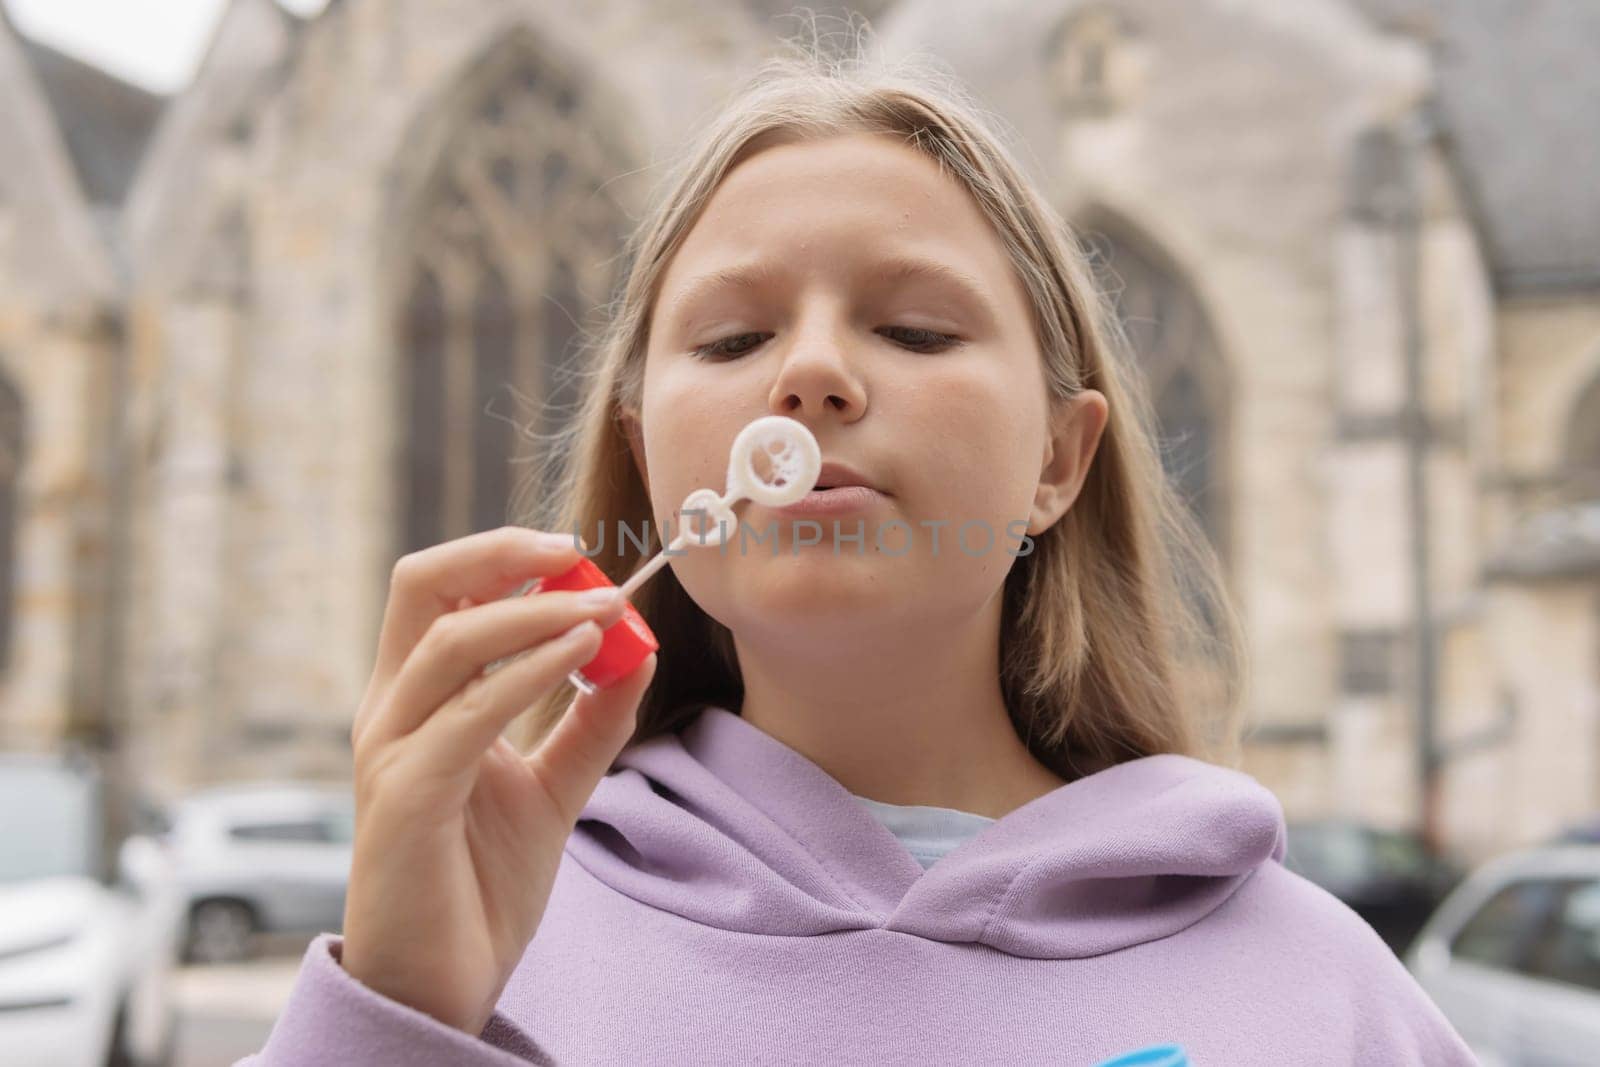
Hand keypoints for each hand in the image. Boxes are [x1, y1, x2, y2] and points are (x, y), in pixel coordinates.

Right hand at [339, 527, 655, 1033]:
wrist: (444, 981)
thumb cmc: (480, 881)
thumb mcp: (553, 784)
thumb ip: (590, 719)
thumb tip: (639, 650)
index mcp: (415, 698)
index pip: (438, 589)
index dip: (501, 555)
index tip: (578, 557)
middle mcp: (391, 710)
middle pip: (422, 586)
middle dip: (501, 553)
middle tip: (579, 553)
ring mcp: (391, 751)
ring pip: (451, 641)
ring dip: (536, 612)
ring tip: (607, 607)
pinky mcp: (406, 797)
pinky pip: (468, 713)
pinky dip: (528, 672)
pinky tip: (583, 655)